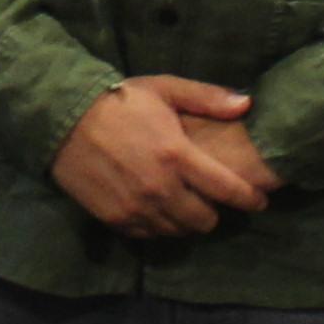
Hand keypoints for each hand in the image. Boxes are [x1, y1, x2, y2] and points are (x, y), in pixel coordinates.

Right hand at [51, 75, 277, 240]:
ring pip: (178, 231)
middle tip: (212, 200)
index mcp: (177, 155)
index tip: (259, 201)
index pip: (227, 189)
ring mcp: (136, 207)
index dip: (249, 199)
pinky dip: (159, 227)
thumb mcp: (165, 89)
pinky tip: (158, 211)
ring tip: (186, 207)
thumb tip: (248, 103)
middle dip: (214, 212)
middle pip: (204, 220)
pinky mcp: (115, 218)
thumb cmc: (120, 100)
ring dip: (187, 222)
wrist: (64, 118)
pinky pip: (149, 235)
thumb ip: (208, 98)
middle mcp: (160, 188)